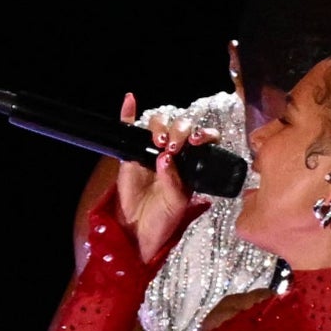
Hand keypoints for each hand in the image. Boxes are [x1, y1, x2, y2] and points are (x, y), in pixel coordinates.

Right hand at [115, 93, 209, 262]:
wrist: (139, 230)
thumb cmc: (164, 218)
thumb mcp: (177, 202)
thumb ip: (174, 181)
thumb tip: (166, 160)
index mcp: (192, 163)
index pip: (202, 139)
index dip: (203, 135)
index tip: (197, 142)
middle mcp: (174, 153)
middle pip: (180, 127)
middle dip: (180, 131)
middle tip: (173, 147)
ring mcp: (151, 151)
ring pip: (158, 125)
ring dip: (160, 127)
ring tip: (158, 142)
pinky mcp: (131, 154)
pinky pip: (129, 129)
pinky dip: (128, 113)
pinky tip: (130, 100)